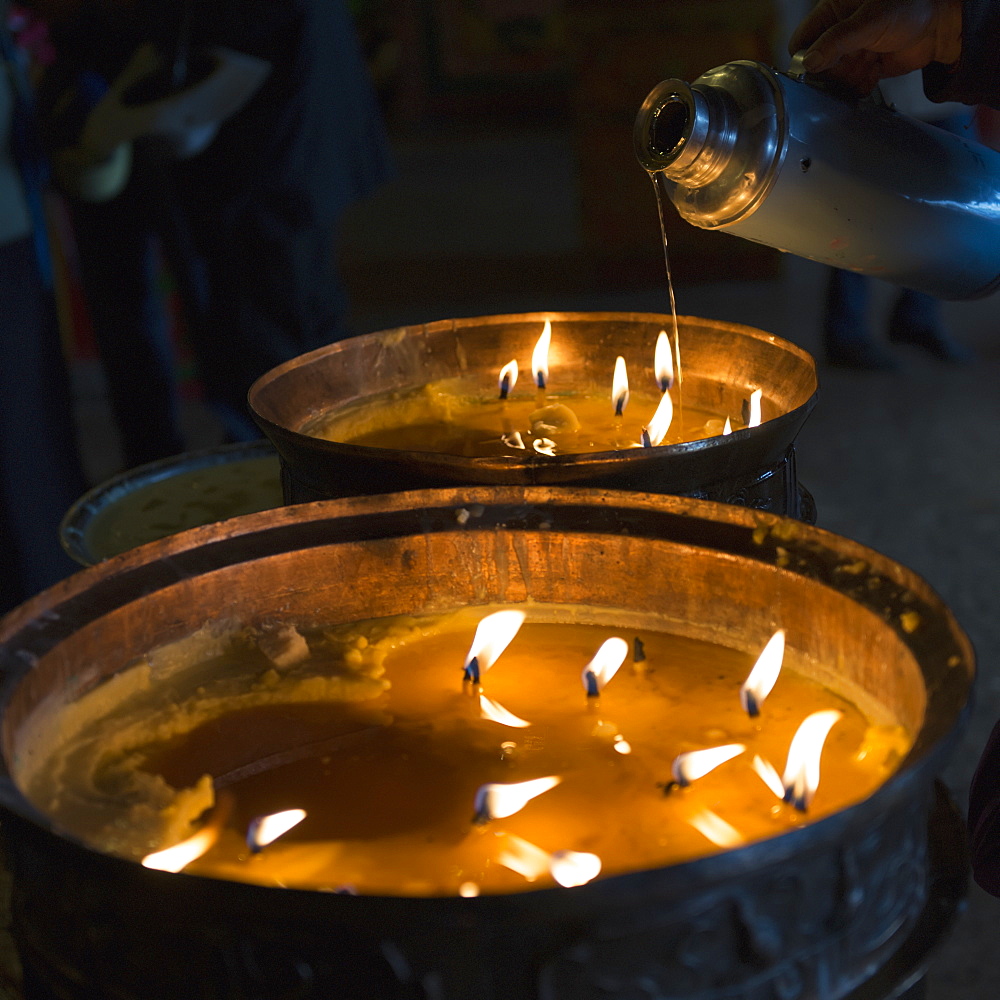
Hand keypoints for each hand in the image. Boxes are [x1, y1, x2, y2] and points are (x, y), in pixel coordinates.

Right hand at [788, 0, 962, 93]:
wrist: (942, 24)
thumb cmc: (911, 6)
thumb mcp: (869, 20)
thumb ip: (835, 41)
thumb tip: (808, 62)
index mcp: (833, 10)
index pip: (803, 40)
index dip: (806, 56)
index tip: (817, 67)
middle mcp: (839, 32)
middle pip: (818, 64)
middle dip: (833, 70)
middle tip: (852, 63)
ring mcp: (851, 51)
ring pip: (834, 77)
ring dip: (848, 78)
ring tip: (868, 65)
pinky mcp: (864, 67)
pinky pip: (851, 85)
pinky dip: (860, 85)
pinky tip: (873, 73)